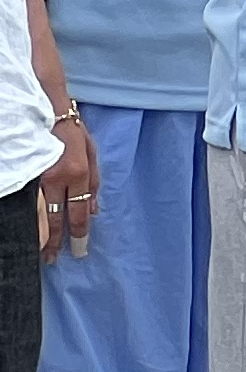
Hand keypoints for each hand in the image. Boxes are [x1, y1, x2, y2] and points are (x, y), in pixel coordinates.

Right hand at [34, 116, 93, 259]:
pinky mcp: (24, 173)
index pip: (79, 210)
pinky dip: (31, 218)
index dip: (79, 231)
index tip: (79, 248)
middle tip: (54, 259)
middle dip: (56, 241)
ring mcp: (37, 176)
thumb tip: (94, 211)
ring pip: (39, 213)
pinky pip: (29, 202)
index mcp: (78, 172)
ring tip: (41, 252)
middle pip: (56, 217)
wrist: (47, 112)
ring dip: (41, 234)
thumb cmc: (73, 133)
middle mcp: (57, 178)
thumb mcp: (92, 154)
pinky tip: (29, 230)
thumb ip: (94, 184)